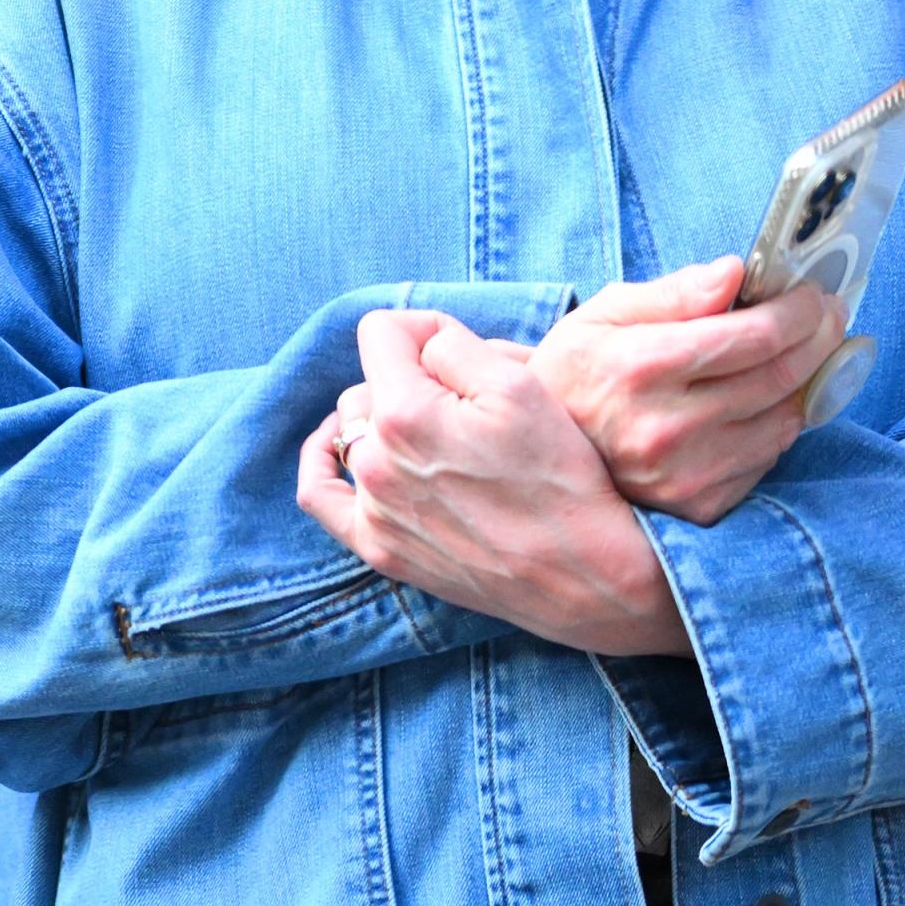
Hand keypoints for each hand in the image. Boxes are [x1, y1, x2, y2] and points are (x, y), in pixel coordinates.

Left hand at [296, 310, 688, 657]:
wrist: (584, 576)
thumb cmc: (561, 477)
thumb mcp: (521, 384)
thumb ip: (453, 344)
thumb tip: (421, 341)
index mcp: (406, 413)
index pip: (383, 331)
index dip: (427, 329)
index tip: (466, 354)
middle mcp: (375, 463)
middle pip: (369, 382)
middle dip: (413, 377)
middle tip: (471, 402)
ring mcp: (373, 511)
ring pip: (352, 429)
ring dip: (386, 417)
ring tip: (439, 429)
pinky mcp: (379, 548)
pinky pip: (320, 495)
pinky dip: (322, 460)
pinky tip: (333, 443)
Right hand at [526, 259, 848, 523]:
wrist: (537, 456)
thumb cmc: (575, 372)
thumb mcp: (605, 314)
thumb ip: (674, 292)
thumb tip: (735, 272)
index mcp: (641, 366)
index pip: (756, 336)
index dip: (801, 310)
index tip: (814, 292)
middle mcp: (666, 427)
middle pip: (780, 375)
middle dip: (818, 336)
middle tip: (827, 314)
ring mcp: (686, 475)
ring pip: (785, 418)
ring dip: (807, 379)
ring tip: (802, 352)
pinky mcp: (700, 506)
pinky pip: (769, 457)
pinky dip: (779, 421)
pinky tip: (766, 399)